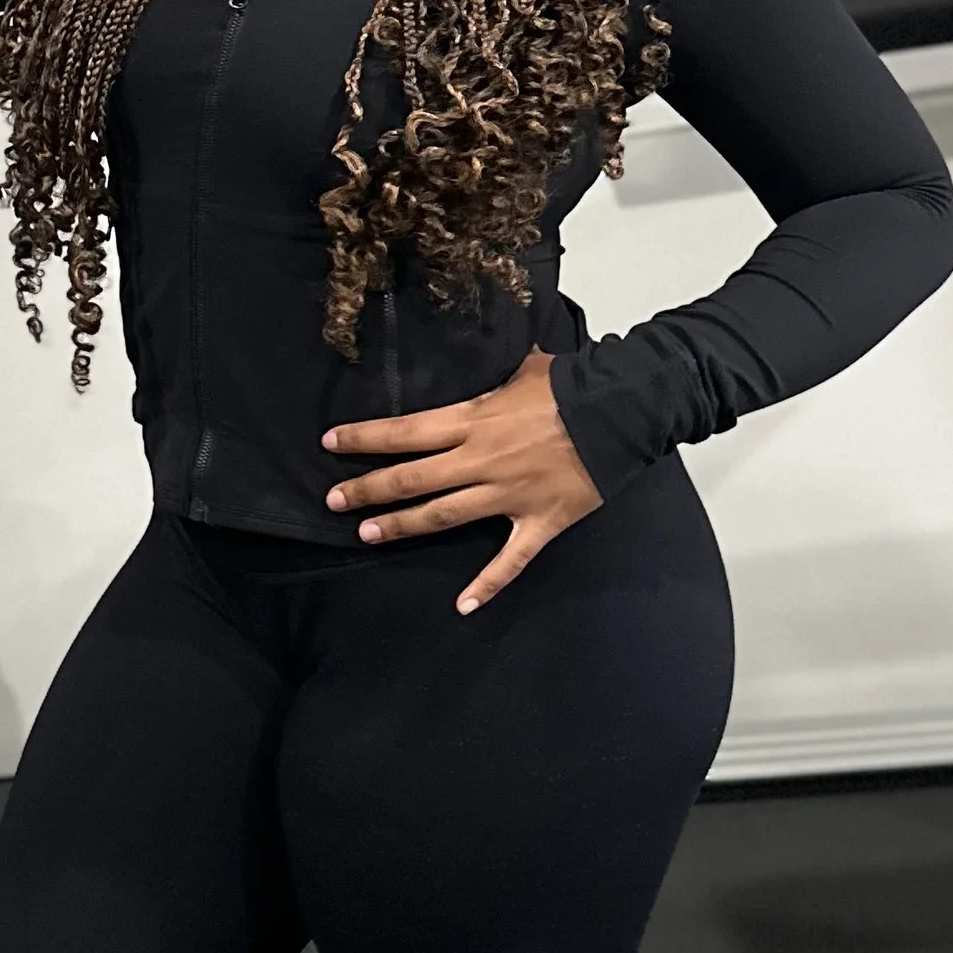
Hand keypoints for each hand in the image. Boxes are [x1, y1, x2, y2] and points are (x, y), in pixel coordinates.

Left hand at [323, 348, 602, 612]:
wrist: (622, 411)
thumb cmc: (573, 385)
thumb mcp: (526, 367)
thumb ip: (497, 370)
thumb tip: (486, 346)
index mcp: (474, 421)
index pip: (406, 431)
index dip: (365, 438)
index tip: (330, 443)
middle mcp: (481, 460)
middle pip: (413, 477)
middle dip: (369, 489)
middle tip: (333, 501)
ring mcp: (508, 495)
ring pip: (443, 515)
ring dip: (403, 526)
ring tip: (368, 534)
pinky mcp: (538, 522)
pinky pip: (508, 560)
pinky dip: (486, 585)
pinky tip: (463, 606)